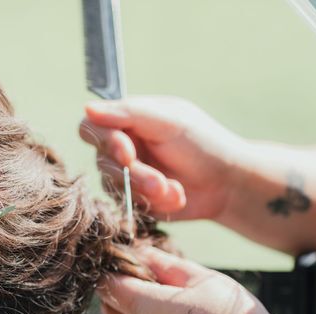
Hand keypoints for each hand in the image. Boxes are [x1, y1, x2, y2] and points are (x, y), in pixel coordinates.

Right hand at [79, 95, 250, 220]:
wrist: (228, 183)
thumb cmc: (203, 143)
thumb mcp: (167, 121)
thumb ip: (128, 113)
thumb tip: (87, 108)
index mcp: (128, 121)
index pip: (92, 127)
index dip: (103, 141)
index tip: (127, 151)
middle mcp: (123, 147)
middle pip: (102, 160)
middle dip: (134, 173)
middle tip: (159, 180)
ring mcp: (126, 175)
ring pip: (113, 185)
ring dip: (144, 188)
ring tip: (172, 189)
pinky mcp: (134, 199)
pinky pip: (128, 204)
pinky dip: (153, 202)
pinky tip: (176, 196)